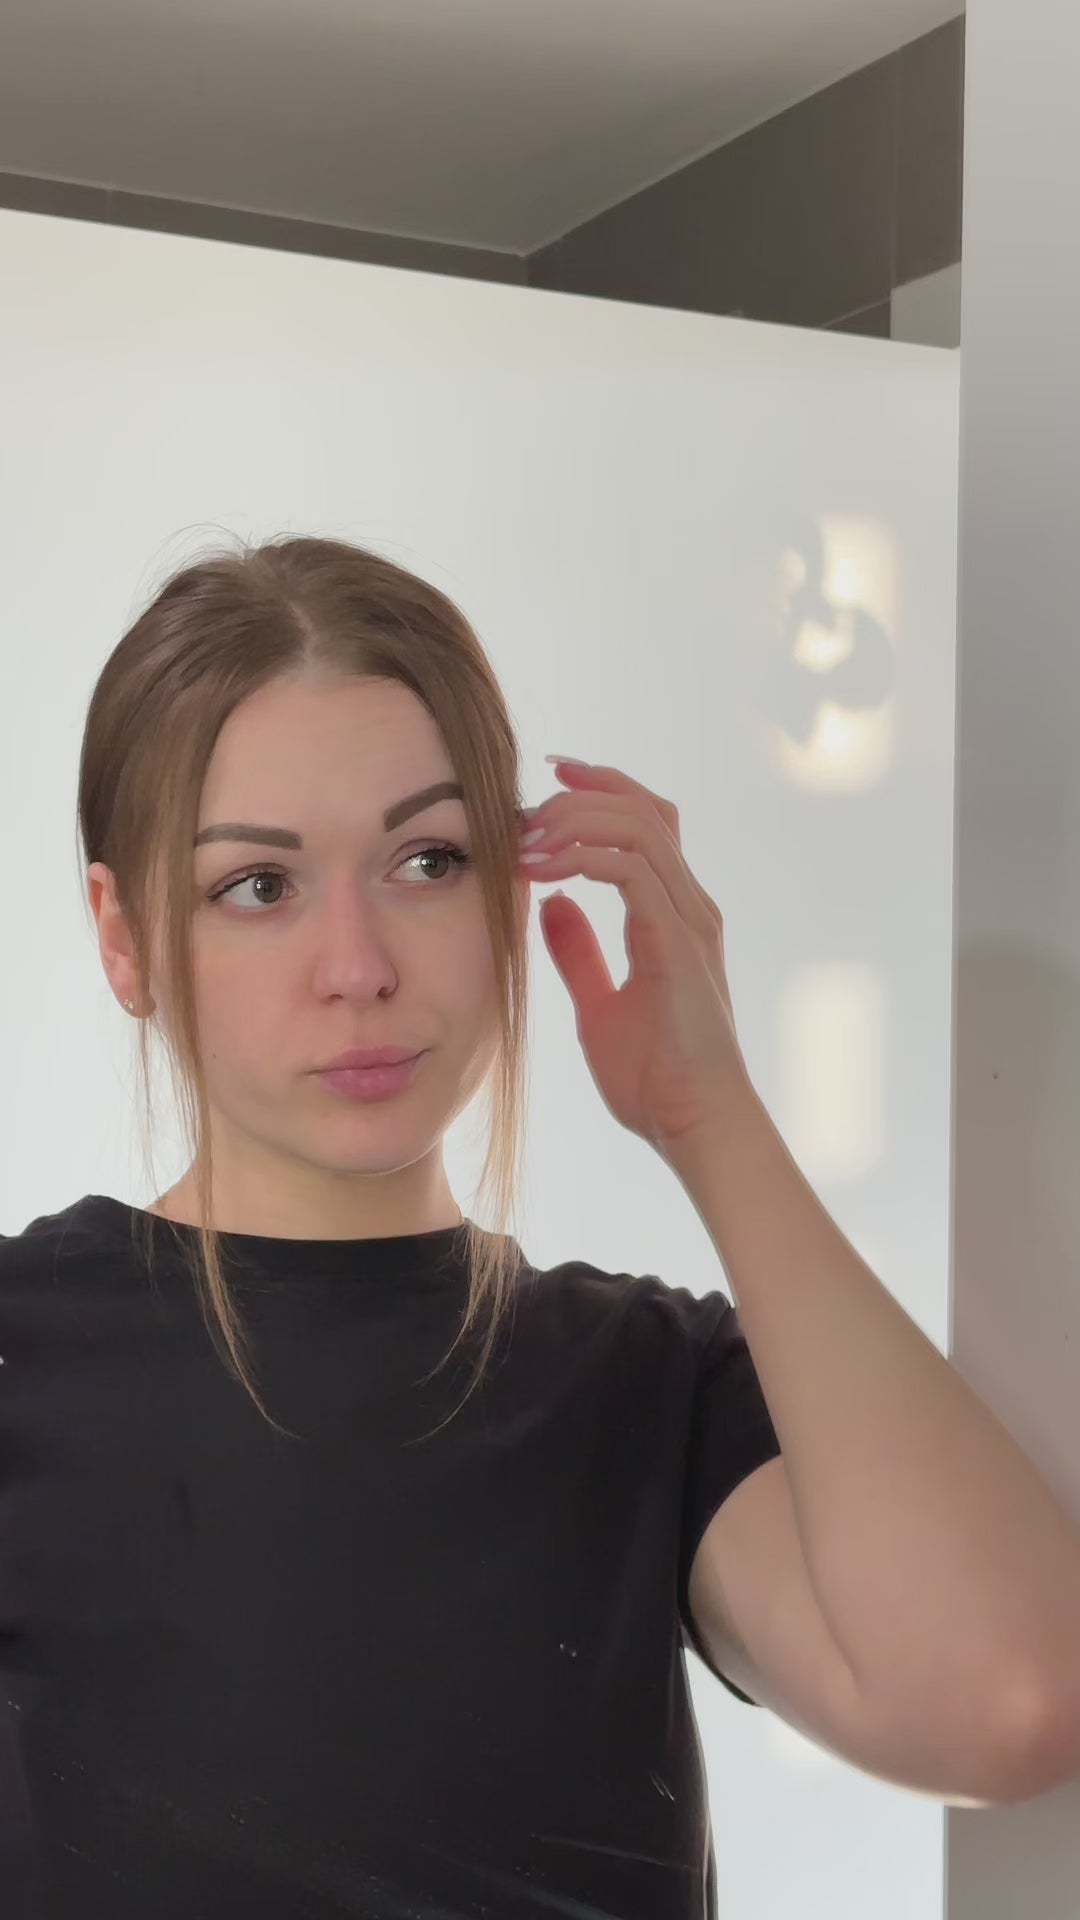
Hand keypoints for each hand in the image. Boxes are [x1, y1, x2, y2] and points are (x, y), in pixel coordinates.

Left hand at [519, 757, 750, 1158]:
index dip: (600, 790)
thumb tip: (552, 905)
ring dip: (575, 821)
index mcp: (674, 915)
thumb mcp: (600, 1006)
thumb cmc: (657, 1080)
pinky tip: (540, 871)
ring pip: (639, 827)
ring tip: (525, 841)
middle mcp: (689, 906)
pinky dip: (583, 856)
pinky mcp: (678, 942)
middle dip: (581, 794)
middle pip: (645, 809)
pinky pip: (633, 870)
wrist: (695, 1127)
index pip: (647, 823)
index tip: (549, 783)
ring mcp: (689, 921)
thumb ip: (579, 954)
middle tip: (525, 811)